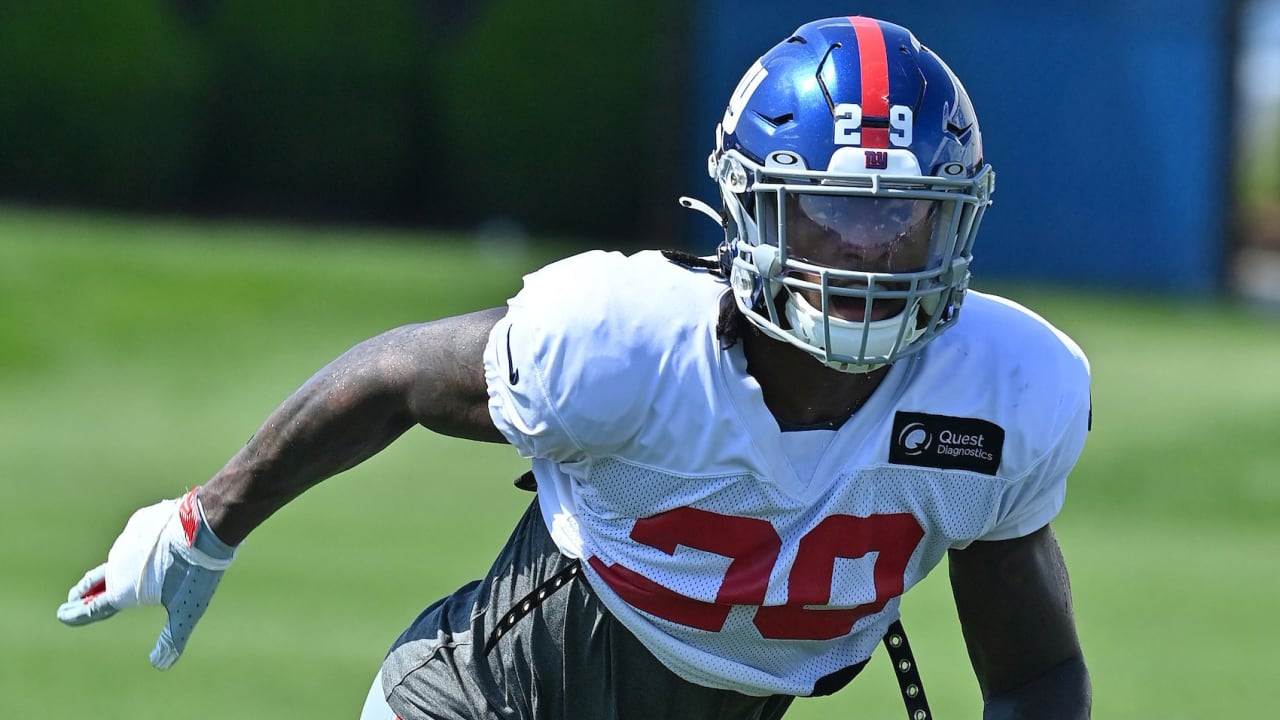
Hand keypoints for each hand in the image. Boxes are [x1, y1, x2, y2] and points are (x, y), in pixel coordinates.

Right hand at [56, 487, 236, 668]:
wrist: (205, 525)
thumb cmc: (195, 571)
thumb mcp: (187, 610)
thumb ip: (172, 637)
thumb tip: (161, 664)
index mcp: (123, 589)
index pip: (93, 607)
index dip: (78, 614)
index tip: (62, 615)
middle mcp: (118, 565)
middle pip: (96, 582)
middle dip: (84, 592)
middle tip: (75, 597)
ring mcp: (127, 541)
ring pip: (117, 559)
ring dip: (114, 569)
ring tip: (113, 575)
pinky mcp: (140, 523)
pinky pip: (134, 539)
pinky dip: (135, 548)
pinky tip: (146, 550)